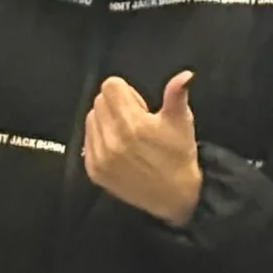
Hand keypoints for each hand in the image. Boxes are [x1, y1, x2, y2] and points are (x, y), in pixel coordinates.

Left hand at [83, 71, 203, 226]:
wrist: (173, 197)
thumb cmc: (178, 156)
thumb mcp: (182, 122)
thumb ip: (177, 94)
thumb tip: (185, 75)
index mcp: (132, 124)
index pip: (110, 86)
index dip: (127, 92)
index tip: (140, 107)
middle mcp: (112, 139)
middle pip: (100, 100)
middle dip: (117, 105)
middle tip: (136, 121)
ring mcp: (100, 156)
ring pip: (91, 118)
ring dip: (106, 121)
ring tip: (127, 135)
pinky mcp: (93, 170)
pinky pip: (87, 140)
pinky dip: (100, 139)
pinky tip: (119, 148)